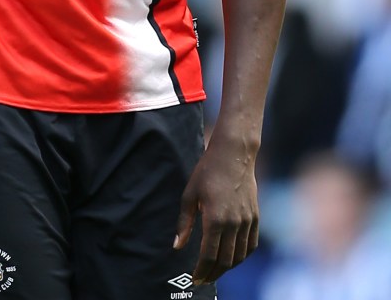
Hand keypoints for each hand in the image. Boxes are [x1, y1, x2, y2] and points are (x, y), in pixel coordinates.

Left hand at [173, 137, 258, 284]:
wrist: (233, 154)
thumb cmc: (207, 171)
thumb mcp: (190, 195)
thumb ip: (184, 223)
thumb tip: (177, 246)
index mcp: (215, 219)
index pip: (209, 256)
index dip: (201, 271)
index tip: (194, 278)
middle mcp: (234, 224)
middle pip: (225, 260)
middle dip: (213, 273)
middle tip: (203, 279)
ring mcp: (247, 221)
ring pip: (239, 256)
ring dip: (227, 267)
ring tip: (215, 270)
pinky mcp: (255, 217)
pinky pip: (251, 245)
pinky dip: (242, 256)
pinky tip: (233, 257)